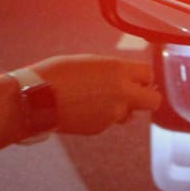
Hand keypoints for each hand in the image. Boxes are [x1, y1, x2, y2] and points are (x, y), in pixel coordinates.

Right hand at [29, 54, 159, 135]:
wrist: (36, 98)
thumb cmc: (58, 73)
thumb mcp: (90, 61)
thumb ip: (113, 71)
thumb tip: (124, 78)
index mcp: (119, 71)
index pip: (149, 74)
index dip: (142, 77)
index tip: (136, 77)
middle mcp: (122, 93)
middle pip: (153, 101)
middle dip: (146, 97)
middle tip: (132, 93)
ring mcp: (112, 114)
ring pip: (128, 113)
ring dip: (119, 107)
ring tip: (94, 99)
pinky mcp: (100, 128)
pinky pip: (108, 121)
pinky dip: (100, 116)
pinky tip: (82, 108)